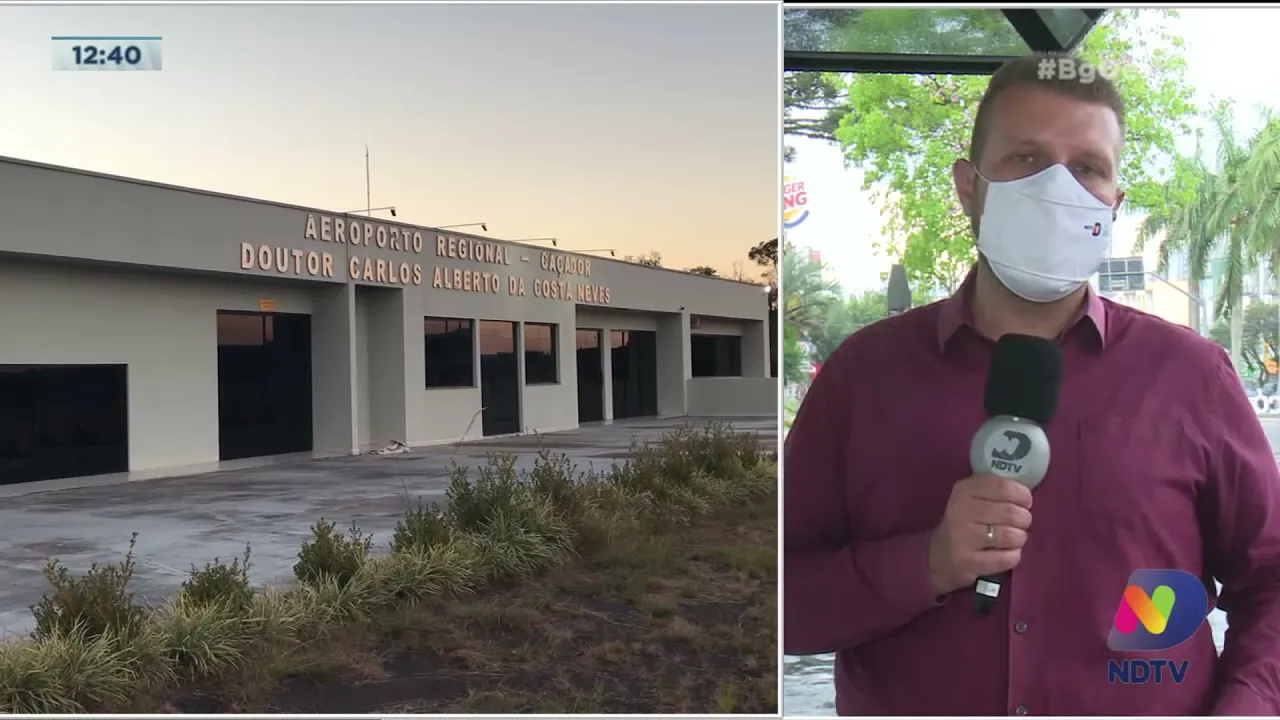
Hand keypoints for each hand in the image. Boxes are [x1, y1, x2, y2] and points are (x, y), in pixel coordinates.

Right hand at [927, 474, 1033, 596]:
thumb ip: (996, 491)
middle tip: (1019, 523)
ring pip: (1012, 536)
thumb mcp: (973, 498)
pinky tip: (1005, 553)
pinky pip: (1008, 558)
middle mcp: (961, 511)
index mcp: (964, 490)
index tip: (1024, 503)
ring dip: (1019, 538)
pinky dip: (1013, 556)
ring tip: (1012, 538)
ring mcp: (963, 538)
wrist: (940, 555)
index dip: (1022, 495)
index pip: (1003, 487)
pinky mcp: (969, 562)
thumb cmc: (965, 522)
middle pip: (1012, 513)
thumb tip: (1026, 495)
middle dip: (1024, 519)